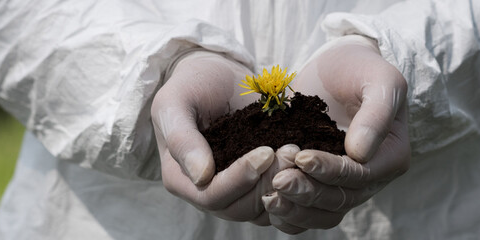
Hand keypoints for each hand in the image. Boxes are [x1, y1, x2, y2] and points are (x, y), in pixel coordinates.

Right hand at [152, 51, 291, 222]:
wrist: (217, 74)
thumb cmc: (192, 84)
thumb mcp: (176, 102)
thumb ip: (181, 138)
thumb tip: (201, 176)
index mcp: (180, 178)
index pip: (212, 196)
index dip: (241, 179)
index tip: (266, 151)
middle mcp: (205, 191)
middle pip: (240, 209)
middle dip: (267, 182)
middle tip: (290, 151)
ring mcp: (233, 190)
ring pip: (261, 210)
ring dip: (284, 187)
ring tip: (296, 152)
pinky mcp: (256, 183)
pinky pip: (276, 200)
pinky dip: (292, 187)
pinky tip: (303, 161)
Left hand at [262, 35, 410, 232]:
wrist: (337, 66)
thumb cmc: (361, 68)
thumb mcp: (380, 79)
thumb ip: (376, 113)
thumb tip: (360, 153)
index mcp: (391, 156)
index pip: (360, 175)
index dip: (330, 170)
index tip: (301, 157)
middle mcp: (371, 177)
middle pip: (340, 199)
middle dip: (308, 192)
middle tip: (278, 179)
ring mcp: (346, 185)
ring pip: (324, 213)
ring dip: (297, 210)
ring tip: (269, 197)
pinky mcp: (322, 184)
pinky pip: (309, 213)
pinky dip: (291, 215)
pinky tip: (269, 205)